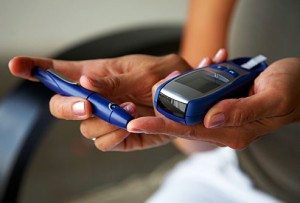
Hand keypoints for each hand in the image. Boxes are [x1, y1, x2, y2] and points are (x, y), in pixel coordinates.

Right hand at [9, 54, 190, 150]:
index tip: (17, 66)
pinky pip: (103, 143)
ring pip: (85, 128)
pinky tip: (130, 125)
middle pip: (61, 106)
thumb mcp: (142, 72)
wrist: (183, 102)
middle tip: (88, 105)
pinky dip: (115, 136)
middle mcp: (95, 99)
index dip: (36, 68)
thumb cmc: (164, 77)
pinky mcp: (117, 137)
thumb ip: (113, 80)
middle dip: (69, 107)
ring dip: (104, 122)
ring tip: (129, 110)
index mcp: (96, 76)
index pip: (59, 72)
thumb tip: (85, 83)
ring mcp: (104, 120)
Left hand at [127, 55, 299, 148]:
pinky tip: (207, 63)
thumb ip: (241, 111)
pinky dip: (201, 78)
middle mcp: (224, 126)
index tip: (135, 124)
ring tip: (173, 75)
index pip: (188, 130)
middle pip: (183, 120)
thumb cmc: (292, 91)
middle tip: (140, 98)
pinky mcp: (225, 102)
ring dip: (180, 89)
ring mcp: (223, 114)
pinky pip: (204, 94)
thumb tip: (210, 118)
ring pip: (191, 105)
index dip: (160, 126)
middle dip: (160, 108)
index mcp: (232, 131)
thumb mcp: (271, 98)